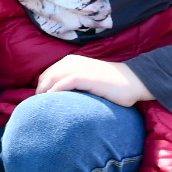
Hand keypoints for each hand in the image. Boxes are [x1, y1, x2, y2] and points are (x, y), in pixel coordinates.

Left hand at [35, 55, 154, 106]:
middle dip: (39, 93)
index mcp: (70, 61)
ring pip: (51, 80)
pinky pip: (63, 84)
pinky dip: (54, 93)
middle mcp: (70, 62)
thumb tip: (60, 98)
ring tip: (42, 109)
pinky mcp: (84, 77)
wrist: (132, 81)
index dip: (41, 89)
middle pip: (45, 77)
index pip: (46, 74)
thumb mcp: (88, 79)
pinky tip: (51, 103)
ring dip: (43, 94)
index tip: (40, 103)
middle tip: (39, 109)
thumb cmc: (111, 84)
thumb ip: (74, 84)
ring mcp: (77, 68)